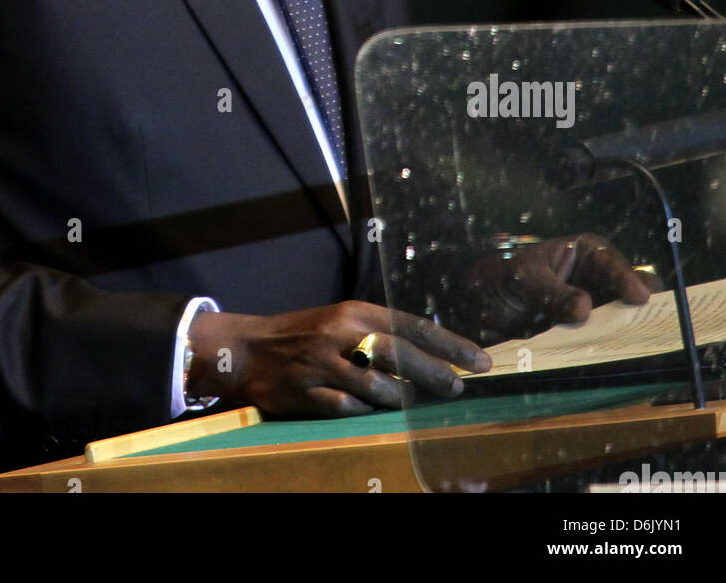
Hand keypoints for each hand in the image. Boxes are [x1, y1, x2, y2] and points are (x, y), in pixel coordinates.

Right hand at [186, 301, 490, 418]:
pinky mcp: (306, 394)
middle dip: (436, 373)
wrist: (246, 349)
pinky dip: (363, 413)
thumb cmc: (304, 335)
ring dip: (401, 398)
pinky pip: (346, 409)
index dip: (449, 344)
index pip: (412, 325)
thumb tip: (430, 355)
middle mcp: (341, 335)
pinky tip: (369, 412)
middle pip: (400, 354)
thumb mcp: (341, 322)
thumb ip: (379, 334)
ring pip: (378, 387)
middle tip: (460, 388)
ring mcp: (323, 365)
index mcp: (354, 313)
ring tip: (412, 402)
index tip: (480, 360)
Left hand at [459, 233, 657, 343]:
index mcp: (584, 254)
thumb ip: (551, 291)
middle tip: (646, 325)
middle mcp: (596, 282)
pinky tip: (611, 362)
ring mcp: (595, 311)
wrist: (480, 307)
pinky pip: (603, 345)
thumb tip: (584, 308)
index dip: (627, 278)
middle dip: (637, 310)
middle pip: (626, 295)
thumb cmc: (504, 278)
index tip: (639, 296)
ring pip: (620, 323)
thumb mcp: (523, 278)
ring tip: (634, 348)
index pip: (610, 262)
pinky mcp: (587, 338)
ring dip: (625, 335)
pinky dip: (607, 353)